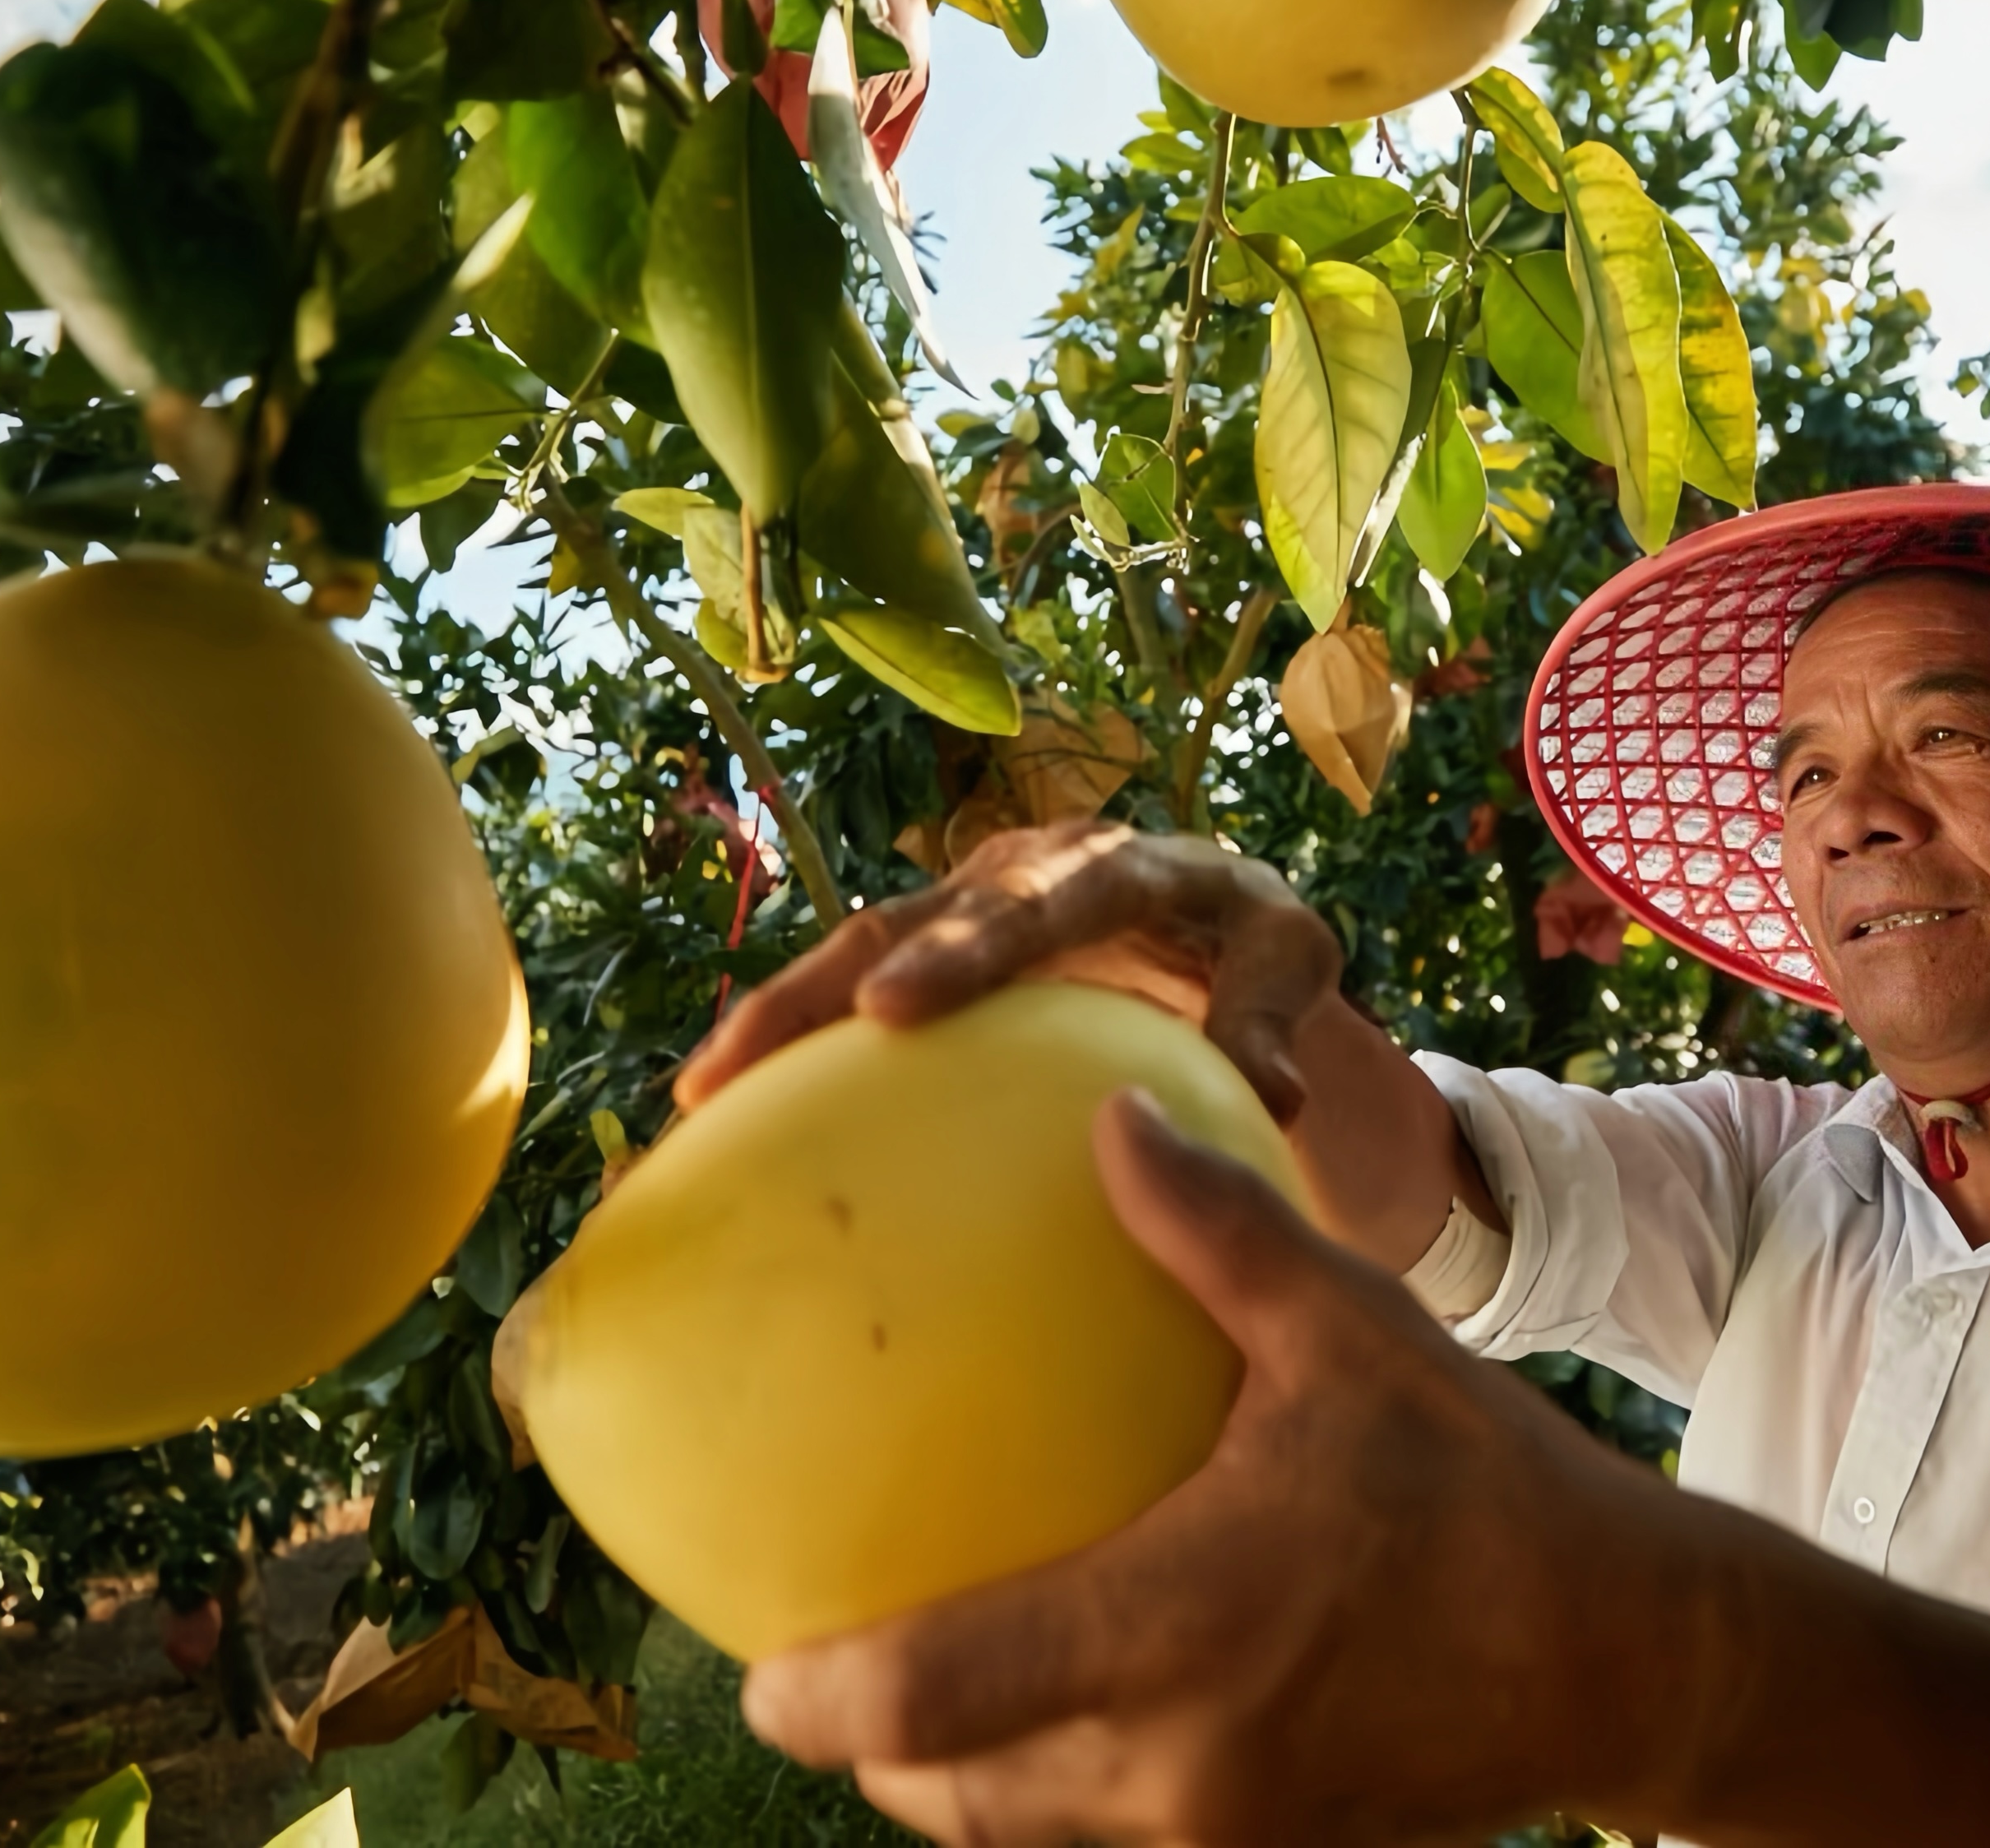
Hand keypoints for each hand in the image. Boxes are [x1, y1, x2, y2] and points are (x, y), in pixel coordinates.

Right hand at [679, 823, 1344, 1118]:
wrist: (1220, 909)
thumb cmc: (1256, 944)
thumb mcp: (1289, 961)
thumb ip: (1273, 1017)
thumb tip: (1275, 1099)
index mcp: (1115, 864)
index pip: (1036, 901)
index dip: (962, 949)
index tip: (891, 1010)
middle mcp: (1023, 870)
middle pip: (912, 918)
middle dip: (825, 982)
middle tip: (747, 1059)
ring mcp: (970, 906)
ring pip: (861, 949)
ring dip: (781, 1016)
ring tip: (700, 1095)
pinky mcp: (939, 950)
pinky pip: (859, 992)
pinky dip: (800, 1048)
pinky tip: (732, 1125)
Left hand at [741, 1091, 1706, 1845]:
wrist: (1633, 1656)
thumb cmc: (1491, 1484)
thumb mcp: (1360, 1338)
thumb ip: (1218, 1236)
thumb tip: (1106, 1114)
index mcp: (1175, 1627)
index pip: (929, 1702)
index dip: (816, 1699)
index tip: (754, 1655)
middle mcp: (1174, 1758)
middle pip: (945, 1792)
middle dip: (866, 1742)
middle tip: (811, 1661)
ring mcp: (1219, 1829)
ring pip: (1016, 1831)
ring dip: (952, 1773)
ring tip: (909, 1691)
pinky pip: (1104, 1836)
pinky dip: (1051, 1790)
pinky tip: (1049, 1713)